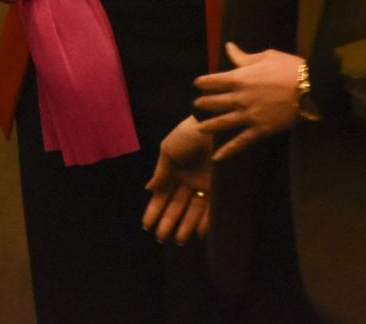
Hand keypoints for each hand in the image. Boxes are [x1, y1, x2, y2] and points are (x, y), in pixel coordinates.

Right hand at [142, 117, 211, 244]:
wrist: (215, 126)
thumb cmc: (188, 136)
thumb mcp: (168, 150)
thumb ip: (161, 171)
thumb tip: (148, 189)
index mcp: (174, 171)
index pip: (162, 195)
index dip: (154, 210)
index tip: (147, 225)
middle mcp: (188, 181)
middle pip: (176, 206)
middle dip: (168, 221)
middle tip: (161, 238)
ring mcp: (204, 185)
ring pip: (193, 210)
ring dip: (185, 225)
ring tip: (178, 239)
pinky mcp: (219, 187)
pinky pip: (211, 208)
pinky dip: (205, 221)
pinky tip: (198, 233)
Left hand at [193, 42, 303, 162]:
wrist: (310, 88)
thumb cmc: (288, 68)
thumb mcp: (265, 56)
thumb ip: (243, 57)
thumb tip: (228, 47)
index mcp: (239, 78)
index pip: (213, 81)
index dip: (203, 82)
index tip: (197, 83)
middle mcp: (239, 98)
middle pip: (214, 102)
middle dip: (203, 103)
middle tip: (196, 106)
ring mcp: (248, 116)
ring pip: (222, 123)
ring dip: (209, 125)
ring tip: (199, 127)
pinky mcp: (260, 130)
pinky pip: (241, 142)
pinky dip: (228, 151)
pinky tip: (217, 157)